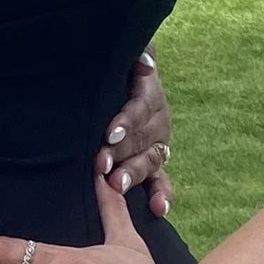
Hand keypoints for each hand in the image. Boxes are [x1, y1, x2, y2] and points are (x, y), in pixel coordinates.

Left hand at [97, 46, 172, 213]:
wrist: (121, 85)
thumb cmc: (116, 72)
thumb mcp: (122, 58)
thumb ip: (135, 54)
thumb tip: (143, 55)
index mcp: (149, 94)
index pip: (140, 108)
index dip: (127, 121)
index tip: (110, 134)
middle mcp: (157, 120)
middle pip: (141, 138)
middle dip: (121, 153)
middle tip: (101, 164)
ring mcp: (157, 144)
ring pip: (149, 160)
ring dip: (134, 173)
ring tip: (118, 184)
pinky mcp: (155, 163)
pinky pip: (162, 180)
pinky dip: (162, 195)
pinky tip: (158, 209)